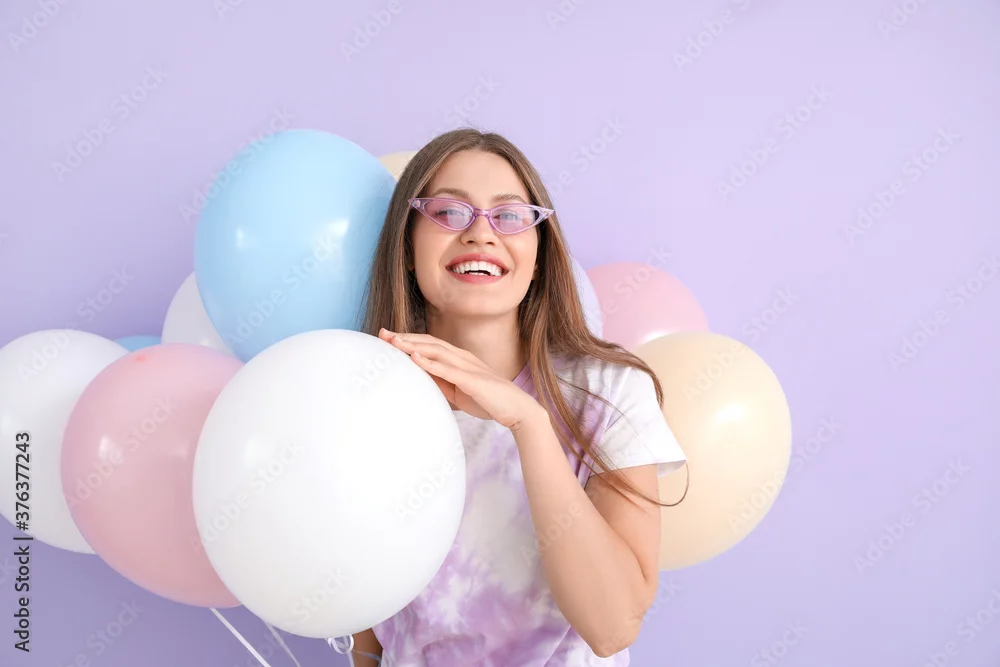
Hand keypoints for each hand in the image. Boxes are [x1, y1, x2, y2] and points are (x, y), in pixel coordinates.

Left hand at [379, 329, 542, 429]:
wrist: (517, 410)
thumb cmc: (489, 400)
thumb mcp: (459, 391)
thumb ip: (442, 383)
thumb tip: (422, 378)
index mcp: (459, 359)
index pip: (429, 344)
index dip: (408, 339)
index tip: (387, 338)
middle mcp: (463, 357)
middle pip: (429, 342)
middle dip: (405, 337)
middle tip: (382, 334)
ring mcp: (468, 367)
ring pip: (436, 351)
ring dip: (413, 345)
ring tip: (394, 343)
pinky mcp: (473, 380)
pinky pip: (448, 369)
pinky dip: (430, 363)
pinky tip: (415, 358)